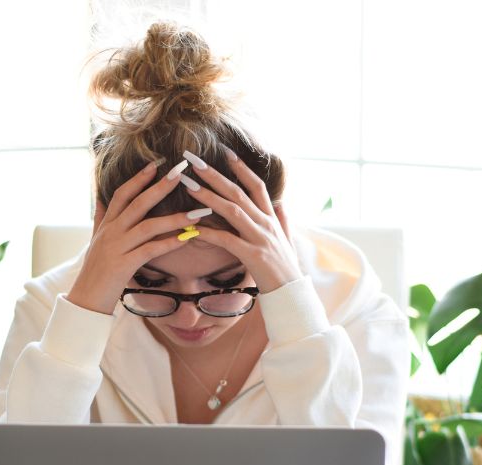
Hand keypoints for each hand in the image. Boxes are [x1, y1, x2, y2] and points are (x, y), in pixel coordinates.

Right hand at [67, 160, 203, 314]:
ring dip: (174, 218)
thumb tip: (100, 198)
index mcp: (107, 224)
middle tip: (180, 172)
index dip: (138, 178)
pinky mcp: (124, 265)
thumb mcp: (95, 240)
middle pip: (137, 203)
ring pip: (148, 226)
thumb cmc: (94, 271)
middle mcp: (111, 232)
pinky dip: (169, 243)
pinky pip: (150, 250)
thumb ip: (99, 218)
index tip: (156, 164)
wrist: (85, 299)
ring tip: (198, 212)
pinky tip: (187, 238)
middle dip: (160, 187)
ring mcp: (117, 248)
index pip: (122, 194)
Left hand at [180, 151, 302, 292]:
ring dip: (208, 196)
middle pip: (239, 192)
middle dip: (215, 175)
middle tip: (194, 161)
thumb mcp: (288, 240)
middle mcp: (266, 224)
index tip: (226, 153)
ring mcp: (260, 238)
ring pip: (232, 210)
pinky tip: (192, 227)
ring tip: (189, 185)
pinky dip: (209, 232)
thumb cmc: (286, 269)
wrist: (292, 294)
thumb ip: (284, 220)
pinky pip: (227, 240)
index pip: (257, 186)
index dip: (242, 169)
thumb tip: (280, 203)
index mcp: (272, 218)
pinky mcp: (252, 255)